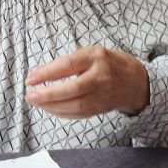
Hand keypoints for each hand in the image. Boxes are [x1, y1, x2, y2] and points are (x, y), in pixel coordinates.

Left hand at [25, 46, 148, 118]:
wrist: (136, 81)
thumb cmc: (109, 63)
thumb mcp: (92, 53)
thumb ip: (71, 62)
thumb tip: (42, 75)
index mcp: (96, 57)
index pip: (67, 66)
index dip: (47, 74)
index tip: (30, 80)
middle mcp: (101, 77)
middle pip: (72, 90)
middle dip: (48, 95)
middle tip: (30, 97)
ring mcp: (103, 94)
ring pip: (75, 106)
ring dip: (52, 107)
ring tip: (38, 103)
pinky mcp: (102, 108)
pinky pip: (80, 114)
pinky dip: (63, 114)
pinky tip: (51, 109)